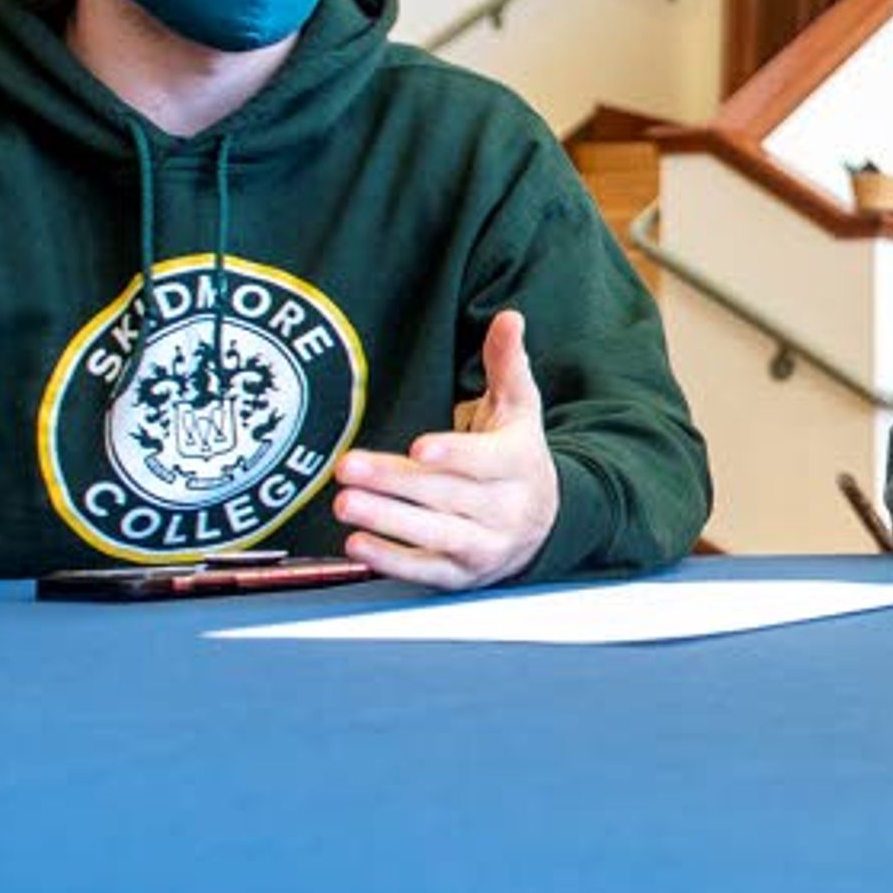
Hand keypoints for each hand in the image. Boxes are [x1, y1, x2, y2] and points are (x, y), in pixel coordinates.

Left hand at [332, 309, 557, 590]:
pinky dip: (391, 562)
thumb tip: (509, 317)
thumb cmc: (517, 457)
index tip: (420, 447)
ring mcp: (486, 546)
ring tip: (345, 503)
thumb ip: (508, 363)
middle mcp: (507, 509)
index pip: (488, 462)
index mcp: (520, 464)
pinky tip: (357, 544)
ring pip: (435, 535)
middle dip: (395, 482)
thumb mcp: (520, 410)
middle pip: (447, 496)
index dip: (454, 455)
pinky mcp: (463, 574)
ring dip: (387, 521)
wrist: (546, 523)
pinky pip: (426, 571)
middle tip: (348, 468)